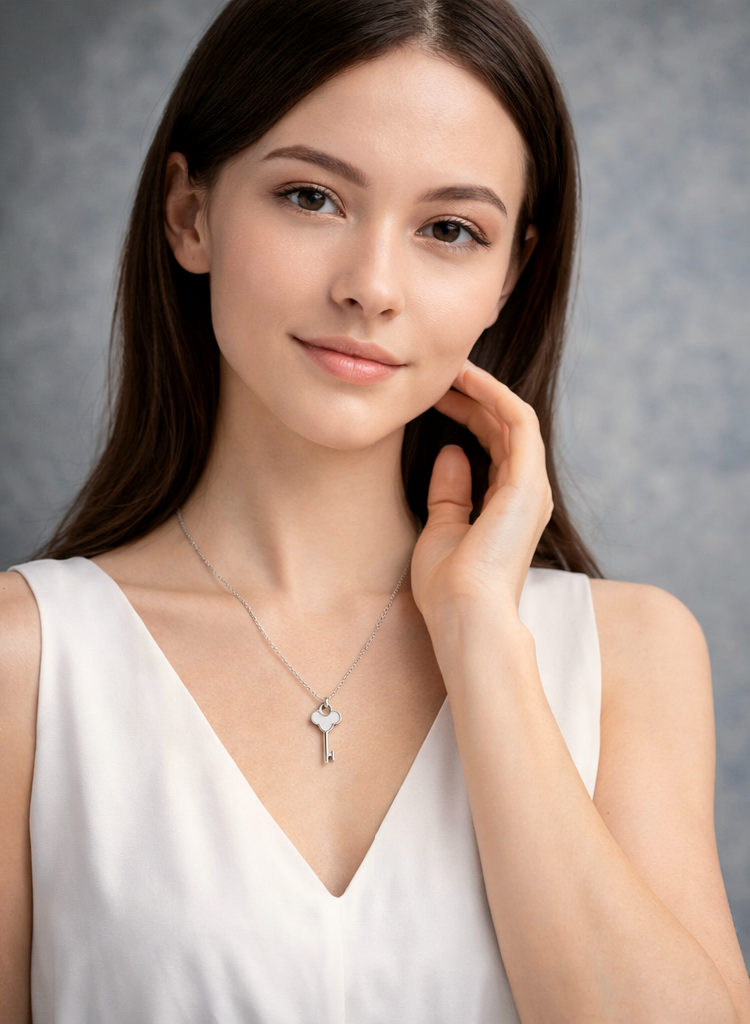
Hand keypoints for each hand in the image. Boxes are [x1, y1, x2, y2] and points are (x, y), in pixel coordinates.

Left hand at [410, 360, 552, 624]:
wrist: (464, 615)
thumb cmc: (449, 588)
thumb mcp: (440, 530)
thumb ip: (449, 492)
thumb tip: (450, 452)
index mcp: (506, 506)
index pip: (492, 444)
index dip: (466, 413)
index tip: (433, 396)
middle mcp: (525, 492)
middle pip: (502, 426)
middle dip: (472, 395)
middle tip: (438, 373)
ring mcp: (530, 486)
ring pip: (513, 417)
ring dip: (482, 388)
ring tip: (449, 367)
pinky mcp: (527, 481)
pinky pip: (517, 420)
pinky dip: (493, 395)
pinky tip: (465, 379)